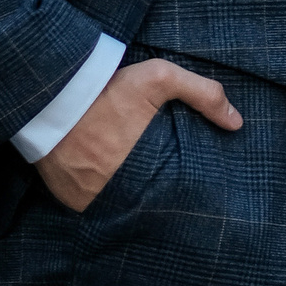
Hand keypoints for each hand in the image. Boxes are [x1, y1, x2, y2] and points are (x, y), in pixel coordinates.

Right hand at [35, 56, 240, 214]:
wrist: (49, 96)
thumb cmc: (107, 89)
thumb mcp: (159, 77)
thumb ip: (203, 94)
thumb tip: (237, 123)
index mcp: (147, 170)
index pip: (175, 194)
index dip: (181, 189)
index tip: (186, 182)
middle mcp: (119, 194)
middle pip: (146, 204)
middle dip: (154, 197)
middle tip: (157, 182)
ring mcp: (90, 202)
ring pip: (117, 208)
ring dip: (124, 198)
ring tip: (130, 183)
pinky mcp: (68, 202)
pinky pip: (89, 207)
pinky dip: (97, 198)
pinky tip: (101, 182)